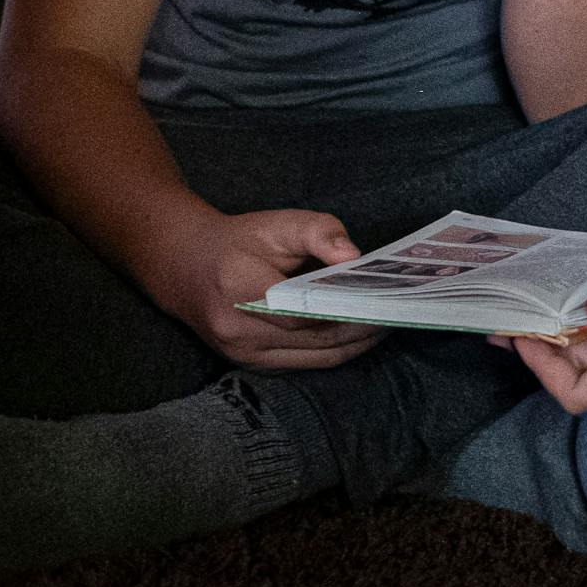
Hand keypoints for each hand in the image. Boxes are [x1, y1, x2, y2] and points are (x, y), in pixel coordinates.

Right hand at [134, 204, 380, 369]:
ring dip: (354, 344)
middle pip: (314, 337)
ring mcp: (241, 352)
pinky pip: (303, 364)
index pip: (303, 308)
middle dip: (361, 328)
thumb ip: (319, 231)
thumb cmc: (239, 242)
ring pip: (314, 357)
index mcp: (238, 283)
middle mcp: (236, 326)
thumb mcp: (278, 222)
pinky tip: (359, 335)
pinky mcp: (249, 364)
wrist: (185, 267)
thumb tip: (354, 257)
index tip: (385, 298)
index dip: (347, 307)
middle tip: (400, 313)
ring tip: (388, 324)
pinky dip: (334, 352)